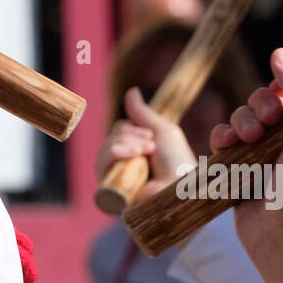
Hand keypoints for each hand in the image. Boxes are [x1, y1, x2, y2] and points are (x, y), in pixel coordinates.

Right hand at [96, 88, 196, 204]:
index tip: (152, 138)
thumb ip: (142, 113)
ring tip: (143, 154)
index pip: (119, 131)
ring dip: (125, 144)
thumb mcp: (161, 131)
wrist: (181, 190)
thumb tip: (131, 91)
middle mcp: (125, 167)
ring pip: (104, 148)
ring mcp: (116, 180)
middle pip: (111, 137)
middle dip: (129, 136)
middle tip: (151, 148)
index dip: (131, 129)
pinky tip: (131, 158)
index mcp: (137, 153)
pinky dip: (114, 154)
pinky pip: (101, 164)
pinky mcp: (109, 192)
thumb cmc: (178, 164)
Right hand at [207, 47, 282, 282]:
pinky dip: (224, 138)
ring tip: (245, 140)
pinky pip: (227, 137)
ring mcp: (271, 154)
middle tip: (264, 124)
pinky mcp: (245, 168)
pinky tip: (226, 147)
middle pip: (272, 99)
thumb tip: (280, 53)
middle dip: (261, 106)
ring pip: (247, 116)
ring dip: (241, 121)